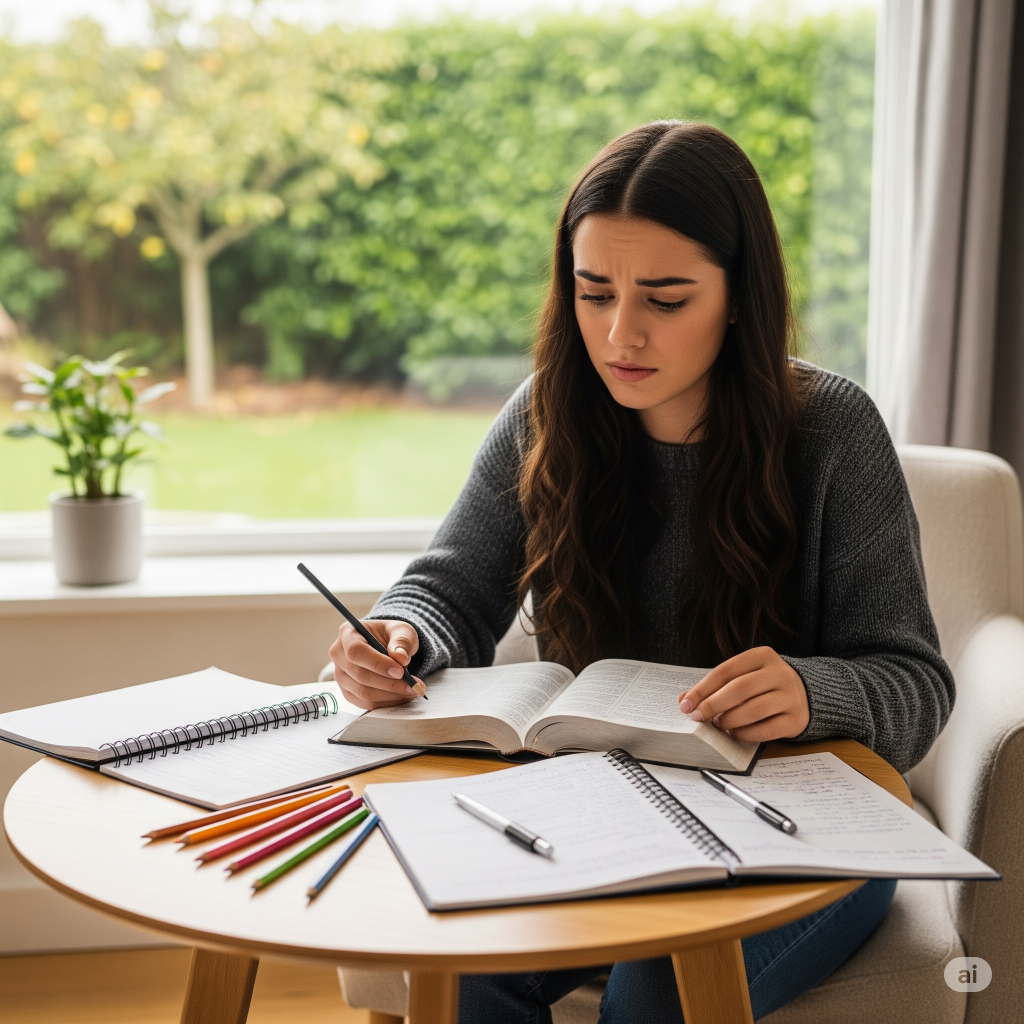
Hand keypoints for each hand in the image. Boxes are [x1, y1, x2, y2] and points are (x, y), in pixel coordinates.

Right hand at [329, 619, 423, 709]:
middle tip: (413, 685)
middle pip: (360, 675)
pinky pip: (366, 703)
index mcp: (348, 633)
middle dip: (390, 683)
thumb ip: (402, 641)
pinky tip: (402, 696)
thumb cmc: (392, 636)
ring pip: (363, 693)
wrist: (388, 646)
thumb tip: (401, 658)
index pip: (356, 651)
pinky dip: (387, 702)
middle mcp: (339, 655)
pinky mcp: (348, 692)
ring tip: (412, 690)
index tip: (400, 671)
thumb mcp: (402, 631)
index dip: (377, 664)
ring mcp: (341, 675)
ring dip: (391, 695)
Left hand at [678, 646, 809, 742]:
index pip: (726, 671)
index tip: (685, 704)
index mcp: (762, 656)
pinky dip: (745, 734)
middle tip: (697, 717)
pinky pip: (766, 730)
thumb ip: (715, 686)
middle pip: (739, 689)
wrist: (804, 694)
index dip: (702, 689)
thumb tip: (684, 701)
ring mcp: (791, 696)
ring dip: (729, 720)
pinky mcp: (796, 719)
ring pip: (753, 710)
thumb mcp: (742, 676)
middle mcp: (779, 673)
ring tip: (718, 724)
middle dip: (713, 705)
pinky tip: (735, 733)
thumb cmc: (763, 685)